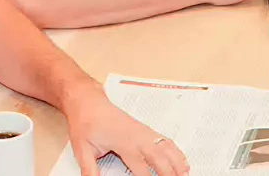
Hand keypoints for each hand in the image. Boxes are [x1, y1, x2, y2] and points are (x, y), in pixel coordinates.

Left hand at [63, 90, 188, 175]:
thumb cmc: (85, 123)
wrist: (87, 101)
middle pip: (160, 159)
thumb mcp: (82, 150)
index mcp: (123, 142)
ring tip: (186, 175)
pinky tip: (183, 163)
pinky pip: (166, 142)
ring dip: (178, 164)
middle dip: (170, 174)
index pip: (141, 169)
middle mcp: (137, 137)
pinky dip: (177, 153)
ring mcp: (143, 132)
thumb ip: (90, 171)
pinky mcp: (145, 130)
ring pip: (166, 149)